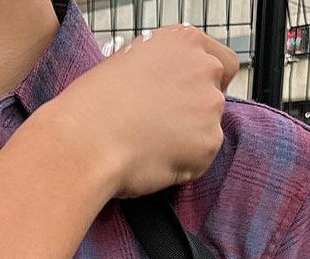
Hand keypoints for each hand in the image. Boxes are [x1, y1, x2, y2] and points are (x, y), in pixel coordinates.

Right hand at [48, 24, 239, 199]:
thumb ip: (161, 69)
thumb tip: (167, 87)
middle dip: (196, 113)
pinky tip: (154, 160)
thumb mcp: (129, 63)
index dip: (207, 83)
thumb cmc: (94, 104)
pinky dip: (182, 165)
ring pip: (209, 129)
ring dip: (188, 139)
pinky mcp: (209, 143)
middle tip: (162, 128)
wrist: (86, 139)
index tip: (189, 98)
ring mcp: (210, 105)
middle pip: (217, 96)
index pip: (222, 62)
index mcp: (184, 41)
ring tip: (151, 145)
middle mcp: (203, 68)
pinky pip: (201, 160)